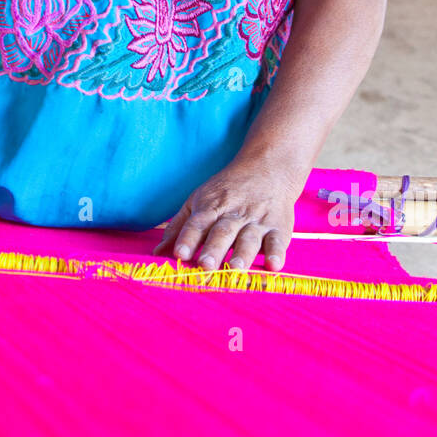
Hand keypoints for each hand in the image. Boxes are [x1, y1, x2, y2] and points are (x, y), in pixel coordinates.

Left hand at [153, 157, 299, 272]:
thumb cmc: (226, 191)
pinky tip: (273, 266)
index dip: (188, 239)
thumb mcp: (198, 201)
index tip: (179, 254)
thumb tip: (157, 253)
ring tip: (235, 269)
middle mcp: (233, 214)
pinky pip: (278, 241)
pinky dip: (277, 253)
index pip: (196, 224)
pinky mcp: (279, 227)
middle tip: (206, 266)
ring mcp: (257, 221)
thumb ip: (179, 228)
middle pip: (222, 232)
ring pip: (249, 238)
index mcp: (210, 207)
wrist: (268, 168)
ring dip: (242, 255)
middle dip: (214, 249)